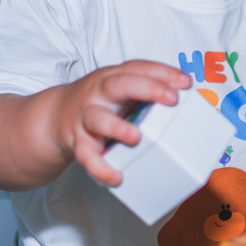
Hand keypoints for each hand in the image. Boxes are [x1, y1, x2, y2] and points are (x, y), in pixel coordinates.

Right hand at [48, 61, 190, 185]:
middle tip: (172, 99)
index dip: (163, 72)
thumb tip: (191, 108)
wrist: (53, 116)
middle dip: (147, 89)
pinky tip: (116, 177)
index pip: (139, 68)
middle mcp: (98, 93)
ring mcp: (85, 116)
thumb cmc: (100, 103)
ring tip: (135, 137)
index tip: (186, 82)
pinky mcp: (76, 141)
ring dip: (116, 126)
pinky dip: (100, 167)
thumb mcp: (120, 91)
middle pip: (120, 84)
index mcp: (114, 77)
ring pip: (97, 118)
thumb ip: (147, 96)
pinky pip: (86, 155)